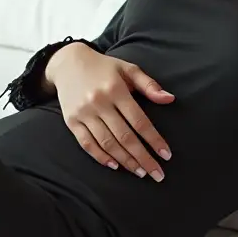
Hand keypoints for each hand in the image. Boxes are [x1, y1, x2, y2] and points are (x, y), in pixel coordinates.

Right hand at [45, 43, 174, 180]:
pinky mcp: (71, 121)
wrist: (67, 62)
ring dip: (125, 160)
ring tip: (140, 172)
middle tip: (157, 174)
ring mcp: (83, 113)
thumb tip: (170, 99)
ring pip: (107, 143)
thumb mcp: (128, 68)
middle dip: (143, 158)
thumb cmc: (104, 67)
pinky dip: (101, 157)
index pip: (139, 121)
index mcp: (116, 89)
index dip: (154, 140)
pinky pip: (86, 143)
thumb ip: (149, 85)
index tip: (166, 155)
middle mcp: (99, 102)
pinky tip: (115, 165)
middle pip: (125, 136)